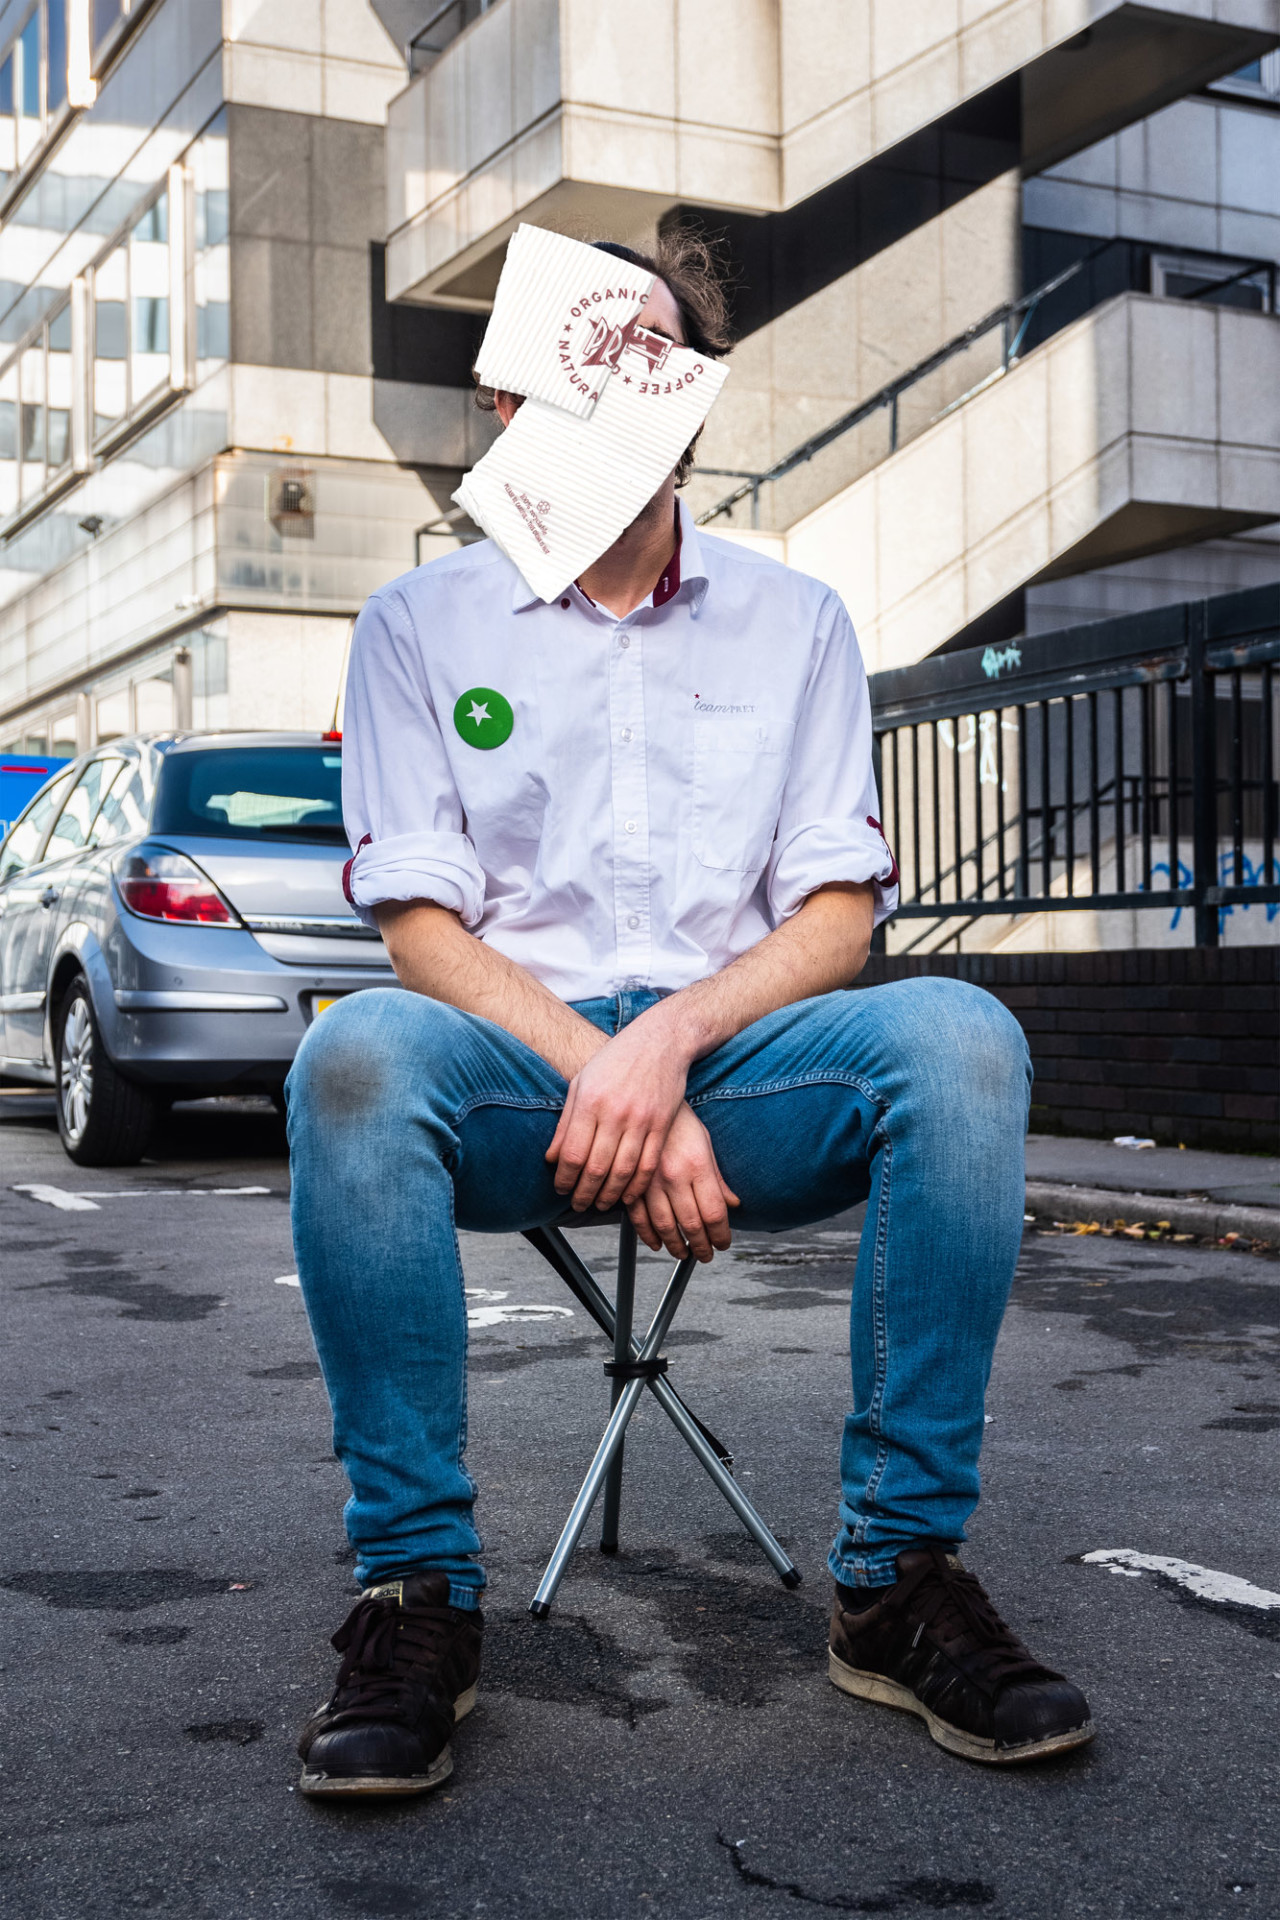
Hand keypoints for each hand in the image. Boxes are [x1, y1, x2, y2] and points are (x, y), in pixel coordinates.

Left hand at [546, 1015, 690, 1211]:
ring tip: (600, 1204)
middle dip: (584, 1193)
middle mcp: (614, 1112)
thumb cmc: (615, 1060)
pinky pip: (648, 1165)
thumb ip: (566, 1122)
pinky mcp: (661, 1125)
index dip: (564, 1178)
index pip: (571, 1153)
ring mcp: (640, 1120)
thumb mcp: (582, 1083)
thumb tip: (551, 1158)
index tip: (560, 1188)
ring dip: (609, 1195)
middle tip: (578, 1204)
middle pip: (595, 1167)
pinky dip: (636, 1186)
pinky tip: (627, 1195)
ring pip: (622, 1171)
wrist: (660, 1041)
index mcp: (589, 1101)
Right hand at [627, 1104, 738, 1263]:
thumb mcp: (705, 1144)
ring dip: (676, 1246)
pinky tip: (658, 1243)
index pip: (714, 1213)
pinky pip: (639, 1218)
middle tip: (706, 1255)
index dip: (721, 1235)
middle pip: (692, 1224)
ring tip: (684, 1254)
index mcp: (697, 1165)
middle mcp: (674, 1176)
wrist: (645, 1102)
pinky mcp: (631, 1182)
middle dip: (702, 1246)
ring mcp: (650, 1181)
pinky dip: (648, 1235)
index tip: (723, 1244)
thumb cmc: (680, 1123)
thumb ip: (718, 1178)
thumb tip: (733, 1204)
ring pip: (665, 1226)